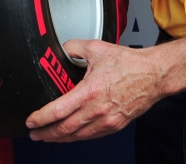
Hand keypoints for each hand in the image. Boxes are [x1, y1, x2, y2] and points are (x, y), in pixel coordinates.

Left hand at [25, 39, 162, 141]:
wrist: (154, 75)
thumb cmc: (130, 64)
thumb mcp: (97, 48)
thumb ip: (75, 47)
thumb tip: (63, 49)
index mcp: (90, 92)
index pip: (58, 111)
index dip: (40, 118)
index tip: (31, 120)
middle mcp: (97, 110)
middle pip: (64, 129)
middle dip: (46, 134)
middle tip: (35, 133)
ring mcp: (106, 121)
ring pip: (77, 136)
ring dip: (60, 139)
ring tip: (49, 137)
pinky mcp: (114, 125)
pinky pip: (92, 136)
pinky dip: (78, 137)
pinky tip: (72, 135)